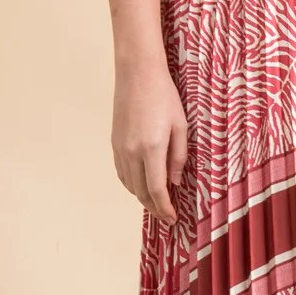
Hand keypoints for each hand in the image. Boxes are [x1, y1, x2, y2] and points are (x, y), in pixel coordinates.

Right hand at [113, 62, 189, 225]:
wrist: (137, 75)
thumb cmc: (165, 97)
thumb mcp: (181, 127)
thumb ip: (178, 157)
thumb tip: (174, 183)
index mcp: (151, 149)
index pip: (156, 190)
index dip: (164, 208)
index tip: (173, 219)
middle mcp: (131, 152)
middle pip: (141, 191)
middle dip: (154, 208)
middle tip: (167, 217)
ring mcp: (119, 148)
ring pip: (129, 184)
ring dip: (142, 198)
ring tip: (157, 205)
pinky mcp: (114, 143)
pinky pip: (122, 172)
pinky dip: (132, 184)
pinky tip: (142, 186)